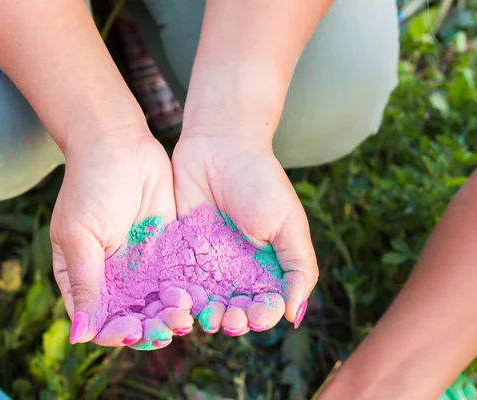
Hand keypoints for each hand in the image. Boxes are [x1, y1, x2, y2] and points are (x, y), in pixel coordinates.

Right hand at [50, 128, 179, 345]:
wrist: (120, 143)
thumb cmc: (89, 185)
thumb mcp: (79, 235)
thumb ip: (84, 283)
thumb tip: (80, 335)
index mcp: (83, 277)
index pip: (98, 321)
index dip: (115, 332)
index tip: (132, 329)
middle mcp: (112, 276)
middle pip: (131, 318)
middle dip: (149, 329)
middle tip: (168, 327)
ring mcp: (140, 265)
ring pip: (156, 305)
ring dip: (169, 316)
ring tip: (185, 317)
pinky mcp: (166, 251)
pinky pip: (176, 281)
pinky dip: (185, 295)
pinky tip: (197, 300)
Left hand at [172, 133, 317, 334]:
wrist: (219, 145)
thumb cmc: (261, 181)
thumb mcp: (289, 224)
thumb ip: (298, 268)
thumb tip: (294, 315)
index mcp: (266, 268)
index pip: (266, 304)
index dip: (263, 316)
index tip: (257, 316)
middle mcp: (236, 271)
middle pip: (235, 308)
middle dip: (234, 319)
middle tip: (230, 321)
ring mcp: (206, 263)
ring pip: (206, 301)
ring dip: (208, 315)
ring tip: (207, 318)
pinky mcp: (179, 253)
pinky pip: (179, 282)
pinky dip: (180, 297)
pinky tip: (181, 303)